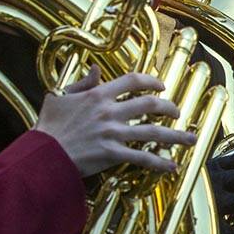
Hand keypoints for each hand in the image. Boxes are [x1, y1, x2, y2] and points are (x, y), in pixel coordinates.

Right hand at [34, 67, 196, 177]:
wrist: (42, 154)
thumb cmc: (48, 127)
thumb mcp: (60, 97)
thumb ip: (82, 83)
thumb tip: (96, 69)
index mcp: (98, 95)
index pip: (133, 81)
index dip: (152, 81)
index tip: (162, 85)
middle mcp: (109, 111)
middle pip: (150, 104)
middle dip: (169, 107)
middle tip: (177, 112)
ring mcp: (113, 133)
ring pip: (153, 132)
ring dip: (176, 135)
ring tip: (191, 138)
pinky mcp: (112, 154)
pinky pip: (142, 157)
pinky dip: (160, 162)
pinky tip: (172, 165)